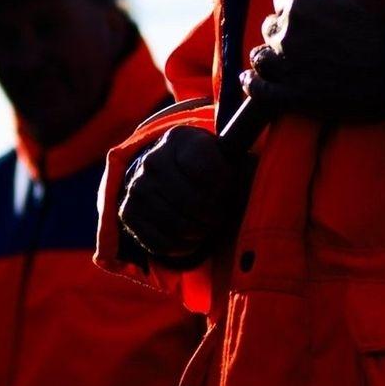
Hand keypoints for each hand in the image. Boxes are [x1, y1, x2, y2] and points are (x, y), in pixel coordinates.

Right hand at [119, 128, 244, 268]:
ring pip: (179, 225)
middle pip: (195, 202)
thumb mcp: (222, 152)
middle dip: (216, 214)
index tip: (230, 187)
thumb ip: (240, 158)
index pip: (209, 171)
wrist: (163, 172)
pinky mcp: (128, 214)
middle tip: (222, 214)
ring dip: (201, 232)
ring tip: (208, 224)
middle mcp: (152, 161)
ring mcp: (136, 188)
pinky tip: (192, 236)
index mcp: (179, 139)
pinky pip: (162, 243)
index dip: (226, 186)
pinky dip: (183, 246)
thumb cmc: (204, 163)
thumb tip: (257, 162)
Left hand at [244, 0, 384, 119]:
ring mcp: (287, 66)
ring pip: (261, 57)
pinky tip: (250, 79)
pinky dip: (252, 84)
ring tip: (276, 60)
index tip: (301, 16)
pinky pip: (259, 90)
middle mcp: (288, 34)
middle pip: (270, 29)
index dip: (292, 8)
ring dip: (268, 56)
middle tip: (298, 40)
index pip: (281, 0)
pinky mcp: (291, 96)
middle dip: (282, 33)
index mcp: (301, 6)